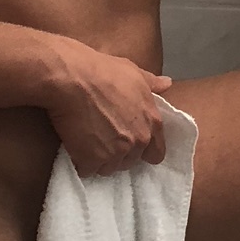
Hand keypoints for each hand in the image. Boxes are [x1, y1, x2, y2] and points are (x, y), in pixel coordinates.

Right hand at [43, 42, 171, 176]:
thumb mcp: (133, 71)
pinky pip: (87, 170)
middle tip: (101, 139)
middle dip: (118, 154)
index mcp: (152, 123)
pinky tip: (74, 147)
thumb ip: (152, 83)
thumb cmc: (103, 71)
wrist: (72, 79)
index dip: (143, 150)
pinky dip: (80, 162)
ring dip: (99, 160)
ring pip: (109, 167)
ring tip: (86, 142)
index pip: (156, 152)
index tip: (130, 144)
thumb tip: (167, 83)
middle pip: (130, 161)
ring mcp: (116, 153)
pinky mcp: (92, 160)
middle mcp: (138, 141)